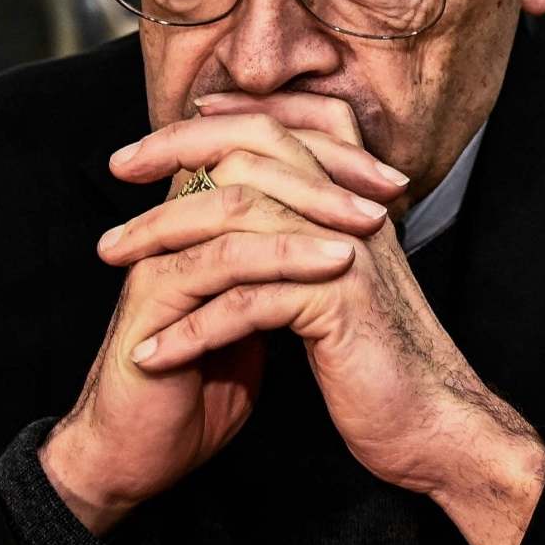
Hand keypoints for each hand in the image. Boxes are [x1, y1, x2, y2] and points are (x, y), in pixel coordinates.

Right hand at [38, 100, 407, 535]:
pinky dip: (283, 256)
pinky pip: (222, 260)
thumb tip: (339, 246)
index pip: (259, 159)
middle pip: (245, 160)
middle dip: (325, 169)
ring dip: (311, 208)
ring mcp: (158, 259)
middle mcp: (172, 231)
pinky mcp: (153, 298)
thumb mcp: (260, 325)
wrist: (143, 456)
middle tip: (388, 186)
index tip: (390, 178)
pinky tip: (334, 264)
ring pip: (236, 205)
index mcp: (196, 226)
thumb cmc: (198, 395)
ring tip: (371, 223)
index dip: (324, 159)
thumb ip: (283, 280)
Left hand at [102, 104, 544, 544]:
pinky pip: (246, 302)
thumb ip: (299, 237)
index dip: (214, 122)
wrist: (433, 422)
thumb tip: (241, 204)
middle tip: (117, 171)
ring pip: (239, 218)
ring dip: (163, 237)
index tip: (154, 137)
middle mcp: (351, 213)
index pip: (279, 128)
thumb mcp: (334, 283)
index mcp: (350, 201)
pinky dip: (191, 328)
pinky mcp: (337, 305)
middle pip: (253, 151)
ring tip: (112, 260)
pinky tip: (152, 352)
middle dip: (175, 155)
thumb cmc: (377, 360)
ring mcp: (346, 254)